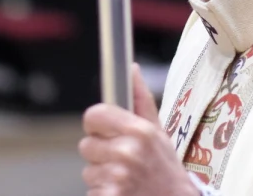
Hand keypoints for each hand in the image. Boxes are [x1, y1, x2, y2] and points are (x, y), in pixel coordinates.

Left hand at [80, 64, 196, 195]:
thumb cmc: (166, 169)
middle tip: (123, 161)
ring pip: (88, 171)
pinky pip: (91, 191)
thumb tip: (132, 69)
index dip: (96, 124)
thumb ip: (141, 101)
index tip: (105, 132)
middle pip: (86, 145)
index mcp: (139, 130)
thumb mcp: (159, 133)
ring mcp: (117, 178)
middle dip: (101, 154)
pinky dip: (103, 194)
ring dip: (102, 177)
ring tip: (125, 179)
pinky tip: (122, 192)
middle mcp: (127, 152)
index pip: (93, 115)